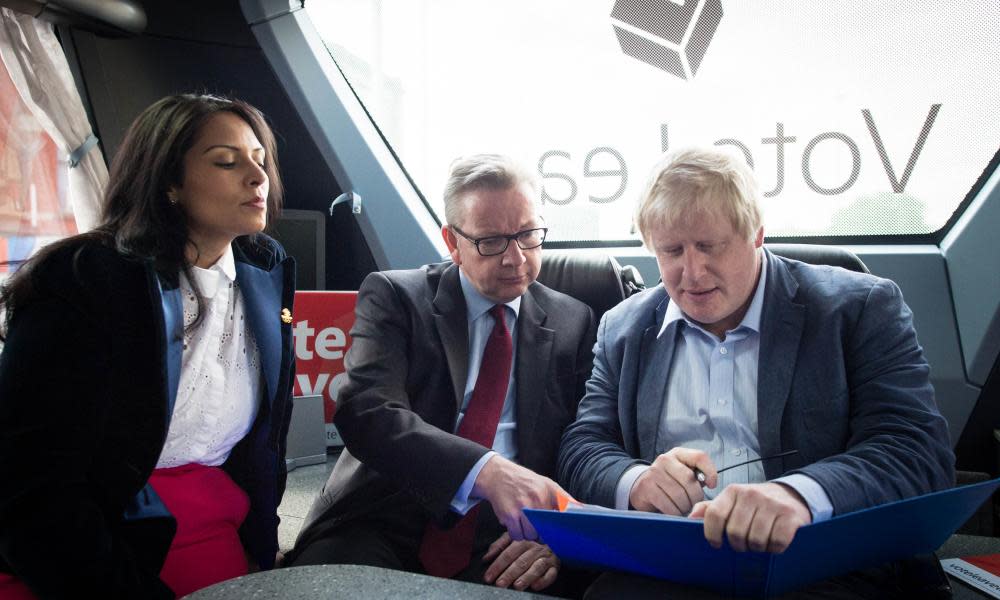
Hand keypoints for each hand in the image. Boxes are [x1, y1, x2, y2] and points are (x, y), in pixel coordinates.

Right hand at [472, 455, 565, 540]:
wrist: (498, 475)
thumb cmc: (525, 481)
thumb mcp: (547, 484)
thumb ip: (564, 498)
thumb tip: (584, 510)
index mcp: (550, 491)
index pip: (565, 513)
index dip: (566, 526)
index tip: (566, 534)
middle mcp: (537, 499)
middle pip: (546, 531)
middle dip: (542, 532)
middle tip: (536, 523)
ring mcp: (522, 508)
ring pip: (531, 536)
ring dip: (528, 533)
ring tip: (524, 521)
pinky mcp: (509, 515)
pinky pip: (517, 535)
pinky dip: (516, 533)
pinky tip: (514, 522)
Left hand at [483, 532, 559, 590]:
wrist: (552, 537)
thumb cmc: (528, 540)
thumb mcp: (512, 537)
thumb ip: (498, 546)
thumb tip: (486, 558)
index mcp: (523, 540)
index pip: (508, 554)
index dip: (497, 565)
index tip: (488, 576)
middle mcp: (535, 548)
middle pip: (521, 562)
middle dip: (509, 573)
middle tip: (500, 584)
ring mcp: (546, 557)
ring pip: (536, 567)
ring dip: (526, 577)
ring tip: (516, 586)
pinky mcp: (555, 566)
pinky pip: (551, 574)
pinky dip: (544, 580)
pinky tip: (535, 586)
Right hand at [629, 447, 716, 514]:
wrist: (642, 489)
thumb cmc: (669, 483)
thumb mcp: (683, 474)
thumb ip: (698, 475)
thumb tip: (711, 483)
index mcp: (678, 453)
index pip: (700, 457)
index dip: (710, 472)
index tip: (712, 485)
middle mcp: (665, 459)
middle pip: (690, 481)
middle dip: (695, 497)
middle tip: (693, 503)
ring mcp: (654, 472)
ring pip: (680, 495)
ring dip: (685, 507)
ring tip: (682, 507)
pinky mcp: (647, 487)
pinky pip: (669, 506)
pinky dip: (675, 512)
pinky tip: (673, 510)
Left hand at [689, 482, 810, 552]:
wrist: (790, 496)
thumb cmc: (756, 504)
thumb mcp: (732, 502)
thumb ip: (710, 509)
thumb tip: (691, 517)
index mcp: (733, 491)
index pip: (714, 515)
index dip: (712, 534)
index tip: (716, 543)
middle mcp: (751, 494)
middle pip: (735, 532)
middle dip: (738, 545)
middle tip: (744, 543)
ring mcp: (772, 504)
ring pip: (755, 540)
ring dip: (756, 548)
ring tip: (758, 542)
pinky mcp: (790, 515)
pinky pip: (777, 542)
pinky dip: (774, 548)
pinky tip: (773, 542)